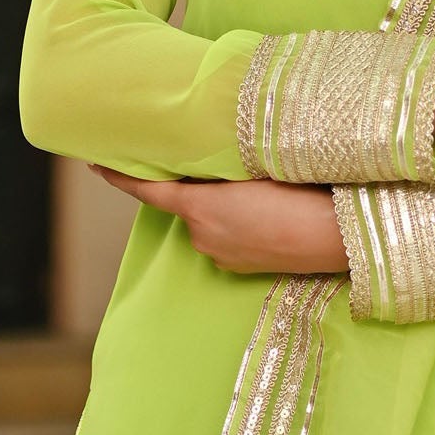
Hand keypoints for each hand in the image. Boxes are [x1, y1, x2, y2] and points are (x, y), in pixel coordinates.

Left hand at [87, 167, 346, 275]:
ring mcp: (221, 256)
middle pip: (189, 204)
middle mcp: (202, 236)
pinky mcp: (242, 269)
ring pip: (212, 222)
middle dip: (204, 190)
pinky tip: (272, 218)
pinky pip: (230, 241)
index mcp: (200, 207)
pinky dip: (242, 228)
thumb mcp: (257, 169)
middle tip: (237, 174)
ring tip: (266, 196)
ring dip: (227, 210)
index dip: (121, 177)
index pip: (148, 191)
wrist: (335, 236)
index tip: (98, 165)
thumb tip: (214, 172)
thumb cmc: (300, 195)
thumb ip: (224, 171)